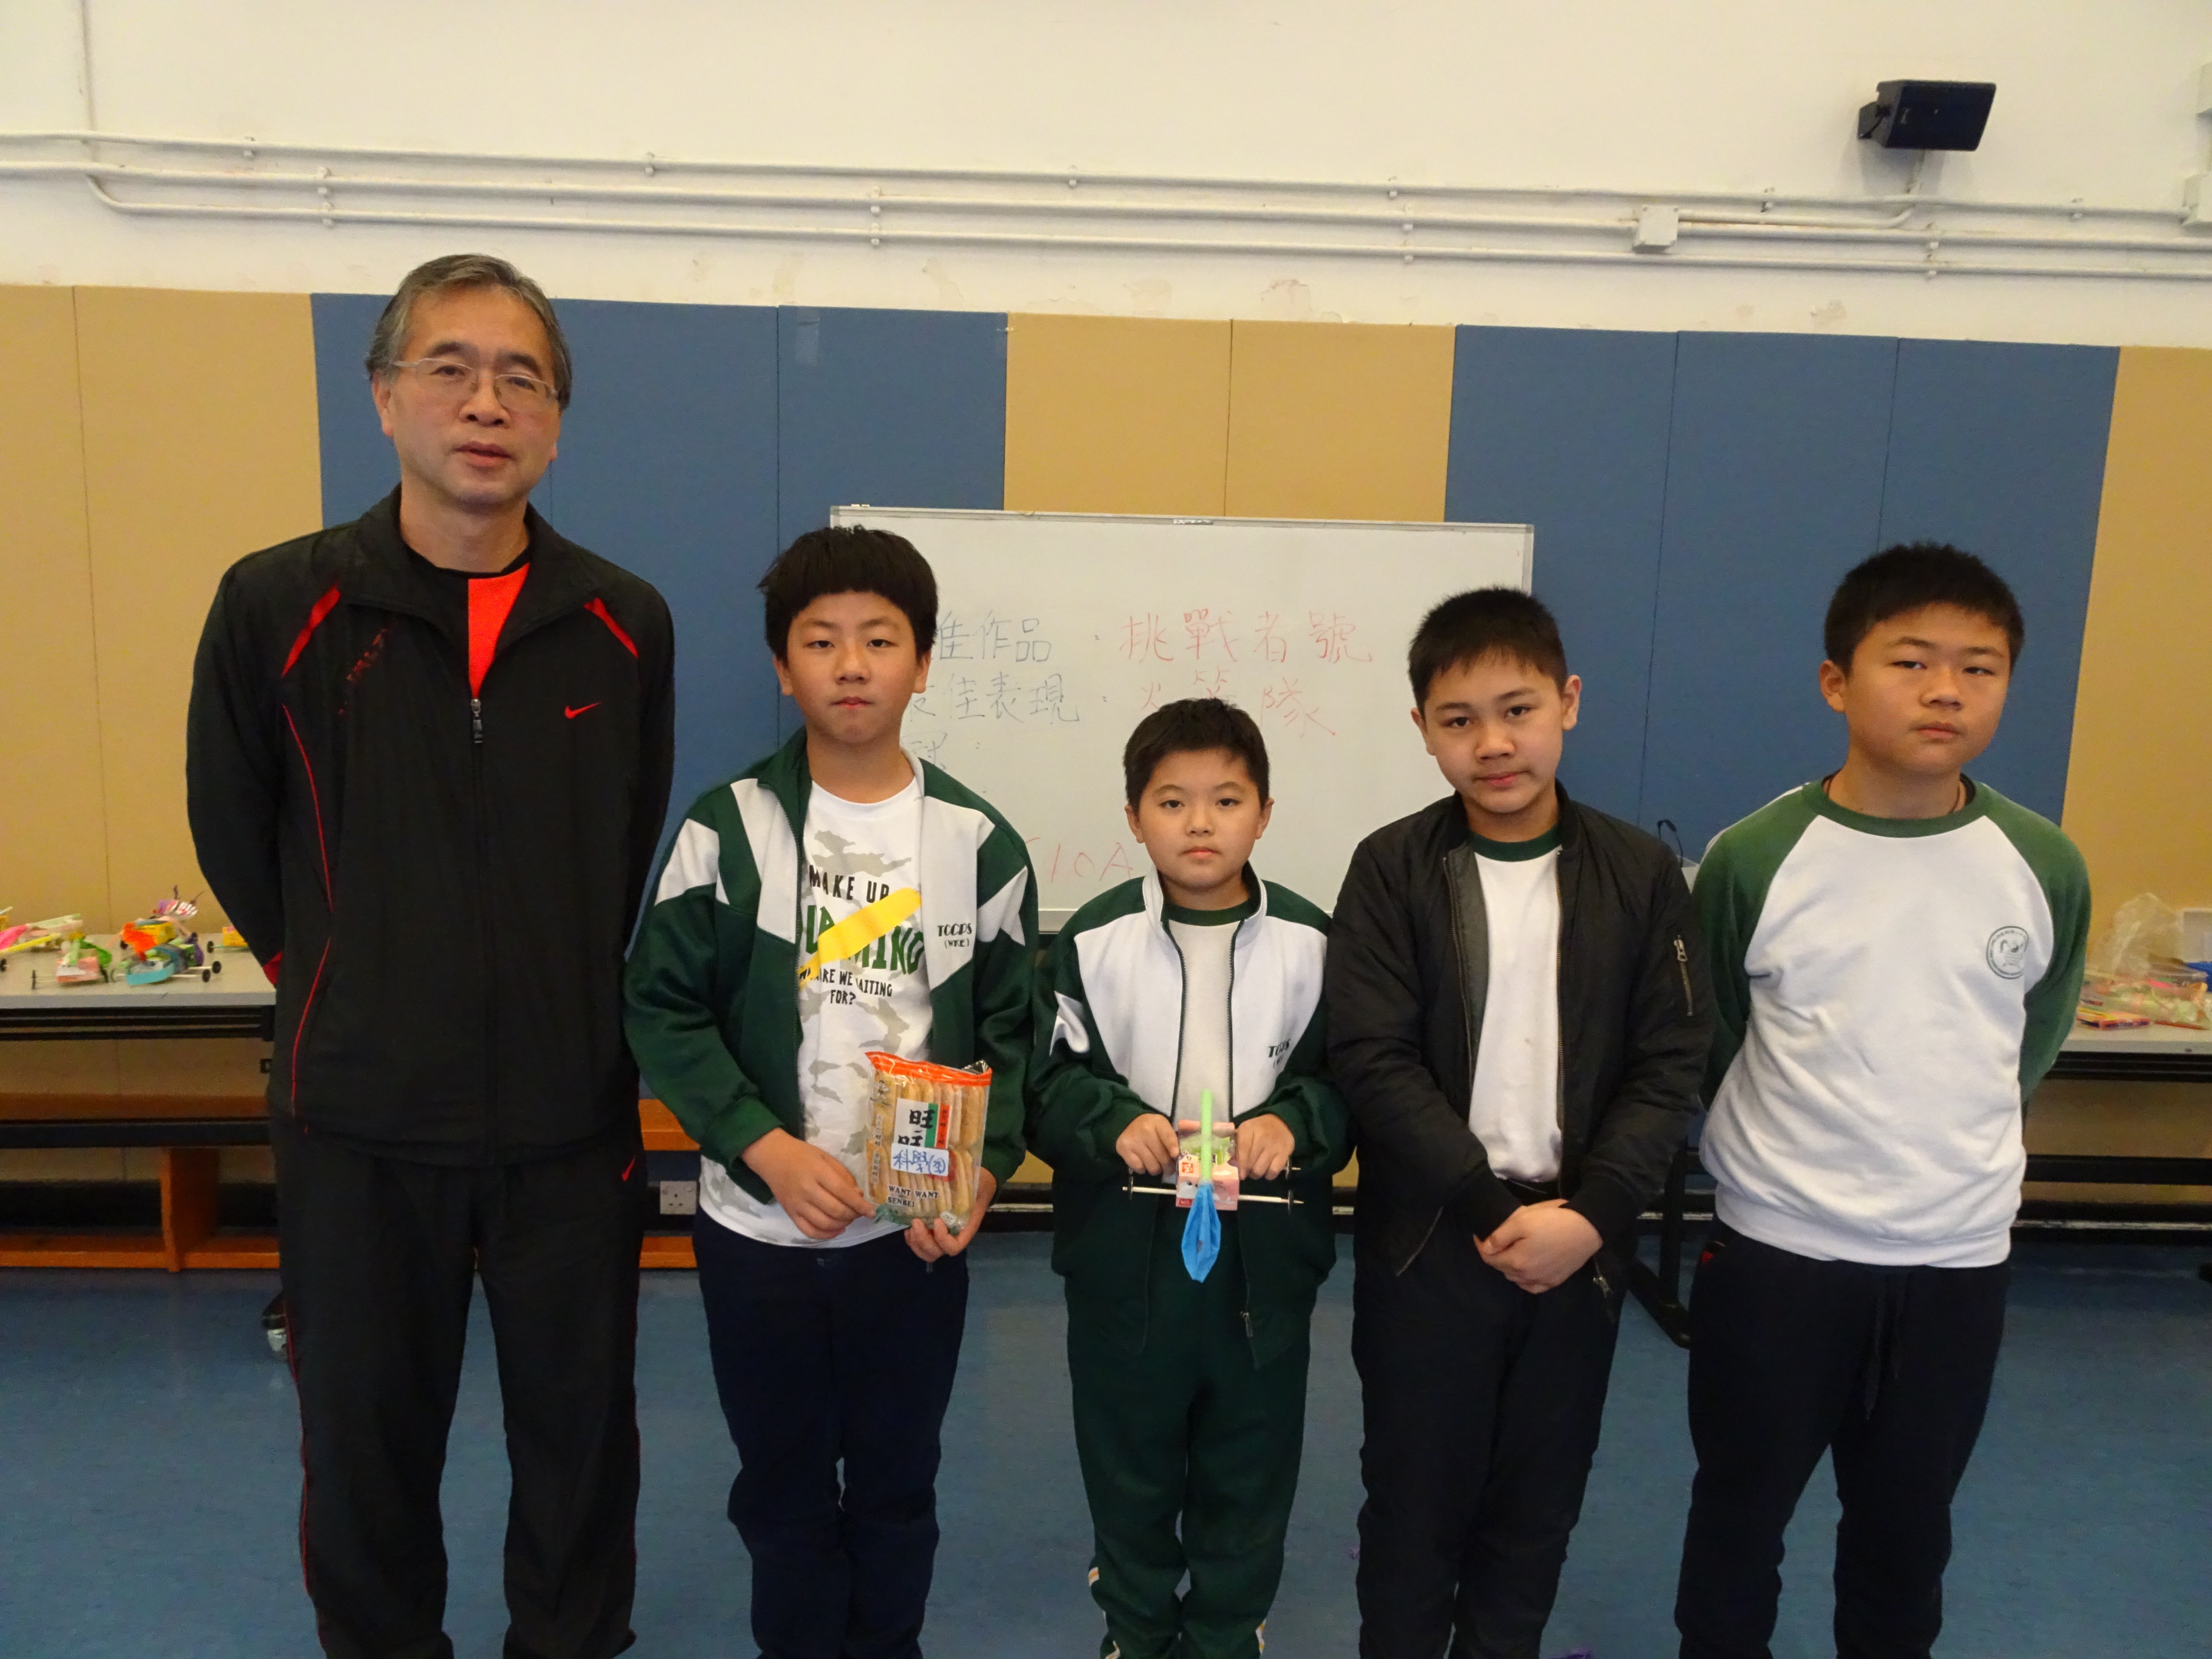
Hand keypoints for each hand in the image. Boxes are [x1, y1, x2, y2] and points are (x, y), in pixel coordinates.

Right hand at [739, 1129, 874, 1240]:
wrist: (772, 1157)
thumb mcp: (825, 1157)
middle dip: (852, 1215)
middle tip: (859, 1212)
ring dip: (841, 1225)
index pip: (843, 1192)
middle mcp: (807, 1190)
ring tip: (848, 1219)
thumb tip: (858, 1196)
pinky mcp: (790, 1213)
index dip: (859, 1204)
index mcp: (817, 1172)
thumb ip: (843, 1175)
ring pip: (824, 1223)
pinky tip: (836, 1230)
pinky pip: (809, 1231)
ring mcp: (797, 1204)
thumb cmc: (802, 1154)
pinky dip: (825, 1235)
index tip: (872, 1211)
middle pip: (835, 1210)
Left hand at [907, 1167, 995, 1260]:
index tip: (937, 1220)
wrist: (980, 1184)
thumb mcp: (978, 1183)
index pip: (953, 1247)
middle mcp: (953, 1236)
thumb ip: (969, 1183)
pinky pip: (920, 1245)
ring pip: (927, 1252)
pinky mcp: (932, 1231)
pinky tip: (908, 1228)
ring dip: (916, 1242)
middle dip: (924, 1241)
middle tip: (917, 1222)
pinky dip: (912, 1240)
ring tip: (911, 1226)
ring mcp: (941, 1236)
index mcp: (965, 1229)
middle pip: (936, 1252)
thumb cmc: (979, 1184)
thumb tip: (950, 1172)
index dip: (942, 1239)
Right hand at [1115, 1113, 1180, 1175]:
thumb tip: (1180, 1157)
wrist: (1128, 1123)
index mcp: (1158, 1122)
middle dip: (1168, 1166)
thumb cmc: (1151, 1128)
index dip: (1173, 1148)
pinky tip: (1144, 1162)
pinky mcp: (1124, 1149)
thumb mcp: (1163, 1127)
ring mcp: (1134, 1141)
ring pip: (1152, 1166)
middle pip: (1162, 1157)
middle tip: (1169, 1168)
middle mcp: (1145, 1131)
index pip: (1167, 1137)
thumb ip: (1173, 1139)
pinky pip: (1139, 1168)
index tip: (1176, 1156)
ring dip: (1156, 1169)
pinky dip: (1143, 1169)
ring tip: (1156, 1165)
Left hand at [1232, 1112, 1294, 1179]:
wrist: (1280, 1123)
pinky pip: (1274, 1171)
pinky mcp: (1285, 1152)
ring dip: (1257, 1174)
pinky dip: (1269, 1175)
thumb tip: (1232, 1162)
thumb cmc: (1258, 1129)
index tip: (1240, 1174)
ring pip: (1261, 1169)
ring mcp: (1274, 1145)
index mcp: (1248, 1129)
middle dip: (1248, 1170)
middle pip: (1251, 1162)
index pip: (1243, 1149)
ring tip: (1256, 1170)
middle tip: (1248, 1171)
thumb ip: (1237, 1145)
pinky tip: (1267, 1171)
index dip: (1241, 1164)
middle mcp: (1262, 1136)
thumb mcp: (1245, 1131)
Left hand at [1477, 1199, 1601, 1293]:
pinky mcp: (1555, 1281)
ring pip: (1515, 1278)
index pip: (1489, 1258)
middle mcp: (1527, 1277)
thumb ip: (1499, 1236)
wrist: (1587, 1229)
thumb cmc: (1553, 1221)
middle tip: (1496, 1240)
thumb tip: (1485, 1248)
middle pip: (1502, 1268)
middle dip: (1495, 1255)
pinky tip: (1526, 1269)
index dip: (1481, 1246)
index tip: (1480, 1235)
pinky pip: (1532, 1286)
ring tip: (1510, 1251)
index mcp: (1516, 1262)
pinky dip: (1524, 1279)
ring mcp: (1543, 1281)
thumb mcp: (1522, 1221)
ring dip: (1509, 1267)